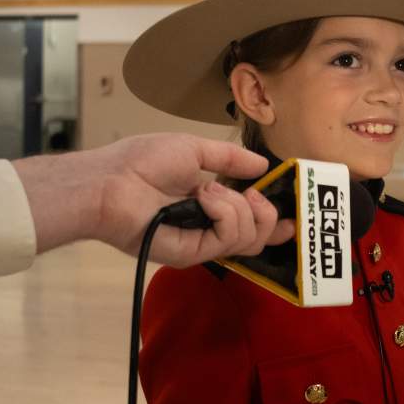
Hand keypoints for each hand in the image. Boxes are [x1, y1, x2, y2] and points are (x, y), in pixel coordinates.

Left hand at [13, 133, 293, 265]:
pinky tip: (206, 197)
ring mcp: (200, 244)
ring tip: (209, 190)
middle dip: (267, 214)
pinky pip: (228, 237)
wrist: (112, 182)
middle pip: (256, 238)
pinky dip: (225, 211)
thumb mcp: (195, 149)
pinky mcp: (193, 254)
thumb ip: (230, 158)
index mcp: (209, 206)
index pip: (249, 224)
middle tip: (254, 194)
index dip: (272, 223)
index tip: (291, 218)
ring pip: (248, 238)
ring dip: (239, 207)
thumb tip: (262, 164)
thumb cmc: (143, 161)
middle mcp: (207, 229)